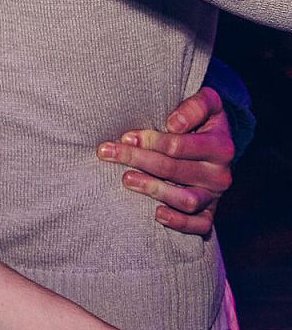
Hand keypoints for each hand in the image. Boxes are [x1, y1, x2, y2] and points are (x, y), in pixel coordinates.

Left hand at [98, 87, 233, 236]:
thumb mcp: (208, 102)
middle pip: (174, 169)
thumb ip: (196, 105)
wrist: (216, 141)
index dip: (150, 141)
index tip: (125, 136)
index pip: (179, 146)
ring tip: (125, 178)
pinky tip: (157, 214)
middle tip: (108, 151)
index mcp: (221, 146)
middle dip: (137, 159)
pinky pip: (200, 226)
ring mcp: (214, 195)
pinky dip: (180, 223)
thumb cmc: (202, 119)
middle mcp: (220, 173)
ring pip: (186, 199)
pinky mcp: (209, 213)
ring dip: (153, 188)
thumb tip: (174, 124)